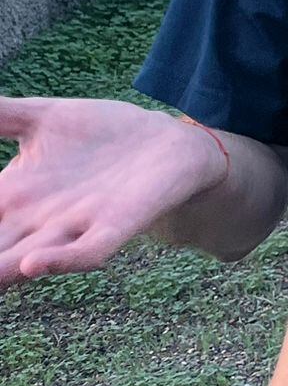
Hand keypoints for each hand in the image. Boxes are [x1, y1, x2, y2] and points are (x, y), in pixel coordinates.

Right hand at [0, 96, 228, 288]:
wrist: (173, 146)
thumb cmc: (102, 137)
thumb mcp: (43, 118)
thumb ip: (1, 114)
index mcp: (10, 200)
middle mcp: (35, 223)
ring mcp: (76, 227)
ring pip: (27, 260)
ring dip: (1, 271)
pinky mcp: (118, 224)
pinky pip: (87, 252)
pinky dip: (62, 261)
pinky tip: (34, 264)